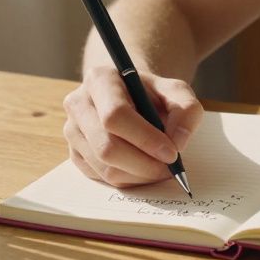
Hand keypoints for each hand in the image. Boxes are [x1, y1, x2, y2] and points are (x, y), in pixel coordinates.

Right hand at [63, 67, 203, 187]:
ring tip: (160, 168)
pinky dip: (128, 180)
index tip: (171, 153)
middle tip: (169, 169)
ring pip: (104, 167)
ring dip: (138, 175)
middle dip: (144, 164)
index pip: (115, 115)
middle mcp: (78, 104)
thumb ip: (186, 110)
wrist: (130, 97)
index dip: (145, 139)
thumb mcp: (176, 91)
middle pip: (106, 147)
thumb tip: (178, 142)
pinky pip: (101, 178)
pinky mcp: (74, 153)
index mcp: (100, 80)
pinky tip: (143, 168)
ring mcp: (72, 131)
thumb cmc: (152, 94)